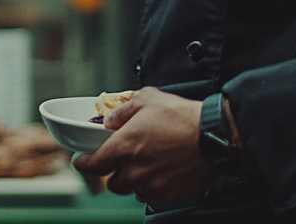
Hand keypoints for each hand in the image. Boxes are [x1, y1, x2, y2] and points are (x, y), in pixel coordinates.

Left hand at [71, 86, 219, 202]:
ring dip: (131, 181)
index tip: (82, 161)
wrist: (214, 136)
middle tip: (119, 161)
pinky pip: (150, 196)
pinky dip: (149, 187)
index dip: (83, 164)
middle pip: (111, 183)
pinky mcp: (169, 193)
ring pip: (131, 190)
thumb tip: (110, 120)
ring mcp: (152, 184)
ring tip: (141, 167)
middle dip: (112, 172)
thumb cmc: (181, 116)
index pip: (92, 165)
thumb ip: (123, 111)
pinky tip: (157, 173)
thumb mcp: (147, 100)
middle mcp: (135, 170)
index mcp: (124, 147)